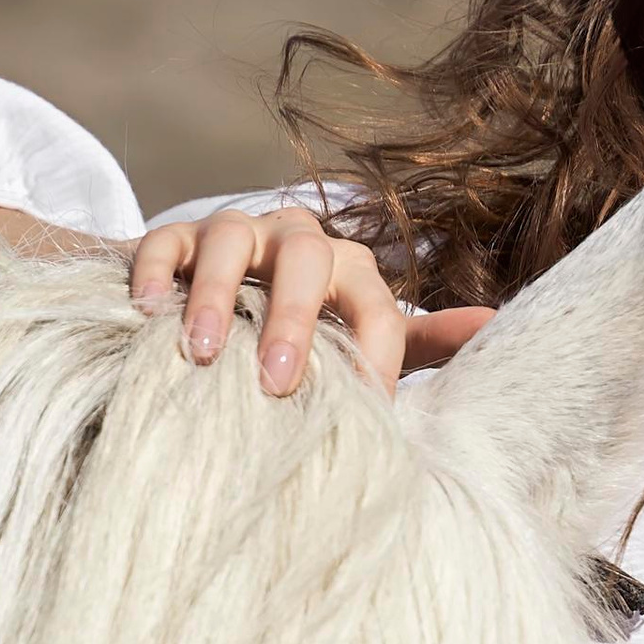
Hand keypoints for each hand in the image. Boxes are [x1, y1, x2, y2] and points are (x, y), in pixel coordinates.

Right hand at [127, 207, 493, 394]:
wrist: (214, 292)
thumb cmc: (301, 326)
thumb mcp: (360, 330)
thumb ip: (423, 338)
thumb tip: (496, 327)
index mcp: (350, 269)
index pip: (377, 304)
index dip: (374, 355)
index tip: (363, 410)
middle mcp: (297, 239)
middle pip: (308, 259)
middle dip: (294, 319)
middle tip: (277, 383)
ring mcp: (235, 232)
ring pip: (233, 242)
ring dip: (219, 296)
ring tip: (204, 354)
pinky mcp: (174, 237)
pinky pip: (165, 243)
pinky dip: (157, 275)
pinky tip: (147, 315)